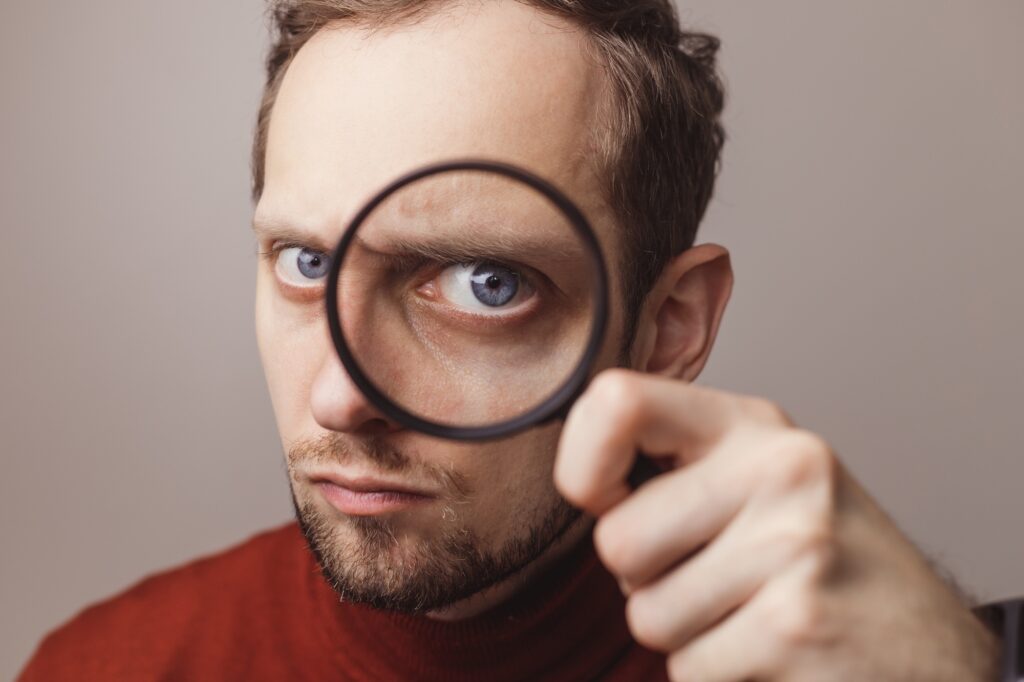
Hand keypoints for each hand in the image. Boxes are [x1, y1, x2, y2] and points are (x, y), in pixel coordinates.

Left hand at [553, 369, 999, 680]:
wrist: (925, 644)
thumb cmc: (821, 559)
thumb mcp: (761, 480)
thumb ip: (678, 464)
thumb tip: (580, 477)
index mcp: (753, 425)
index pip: (615, 401)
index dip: (582, 464)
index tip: (603, 500)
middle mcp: (778, 470)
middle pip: (617, 540)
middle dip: (645, 578)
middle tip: (710, 576)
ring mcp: (792, 546)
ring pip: (644, 615)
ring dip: (682, 632)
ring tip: (747, 611)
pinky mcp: (793, 626)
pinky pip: (685, 668)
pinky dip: (713, 673)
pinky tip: (767, 650)